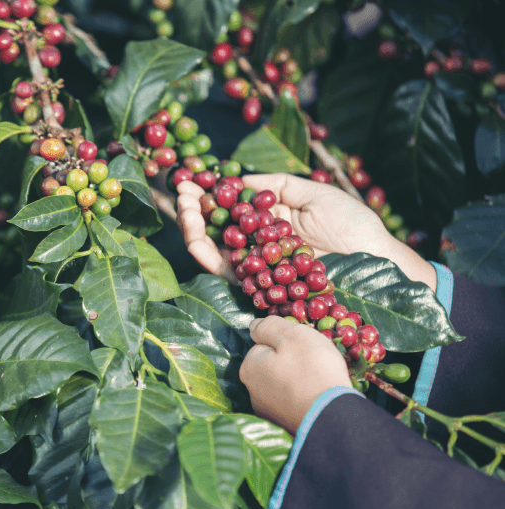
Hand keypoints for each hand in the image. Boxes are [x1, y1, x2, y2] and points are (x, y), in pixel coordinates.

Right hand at [176, 173, 436, 290]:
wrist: (376, 261)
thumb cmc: (353, 225)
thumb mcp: (314, 193)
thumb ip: (276, 186)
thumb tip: (238, 179)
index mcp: (270, 219)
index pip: (230, 205)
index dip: (209, 191)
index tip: (192, 176)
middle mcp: (258, 243)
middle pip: (214, 226)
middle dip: (193, 207)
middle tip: (180, 189)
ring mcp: (256, 264)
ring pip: (213, 248)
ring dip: (192, 229)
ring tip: (184, 208)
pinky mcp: (259, 285)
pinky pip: (226, 272)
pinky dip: (207, 255)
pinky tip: (196, 237)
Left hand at [240, 316, 351, 434]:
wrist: (334, 417)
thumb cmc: (312, 370)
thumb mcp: (292, 335)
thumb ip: (269, 326)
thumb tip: (254, 326)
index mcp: (249, 368)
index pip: (264, 345)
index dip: (285, 343)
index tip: (304, 348)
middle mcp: (251, 392)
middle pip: (272, 365)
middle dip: (290, 362)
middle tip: (315, 364)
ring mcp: (267, 412)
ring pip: (283, 384)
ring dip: (297, 381)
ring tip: (319, 382)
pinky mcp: (283, 425)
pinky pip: (293, 402)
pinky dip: (303, 398)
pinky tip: (318, 399)